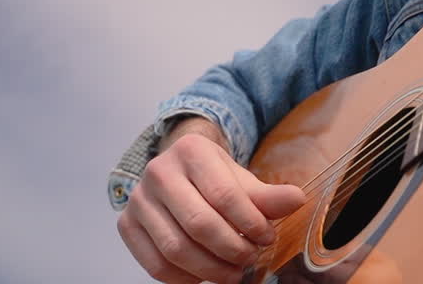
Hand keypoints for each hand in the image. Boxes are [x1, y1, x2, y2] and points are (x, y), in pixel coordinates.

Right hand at [117, 119, 305, 283]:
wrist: (179, 171)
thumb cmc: (214, 177)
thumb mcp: (242, 179)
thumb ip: (268, 194)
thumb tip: (296, 201)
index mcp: (191, 151)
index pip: (224, 195)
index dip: (250, 223)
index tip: (267, 238)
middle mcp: (158, 171)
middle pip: (199, 223)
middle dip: (231, 249)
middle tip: (249, 260)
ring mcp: (138, 199)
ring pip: (175, 248)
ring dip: (210, 269)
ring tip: (233, 273)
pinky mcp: (126, 225)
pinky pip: (155, 264)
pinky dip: (184, 278)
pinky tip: (204, 276)